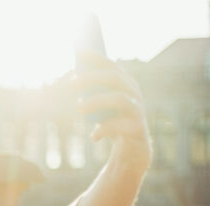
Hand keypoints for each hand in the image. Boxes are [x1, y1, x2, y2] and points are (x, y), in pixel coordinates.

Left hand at [74, 51, 152, 172]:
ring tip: (78, 108)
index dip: (96, 57)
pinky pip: (120, 126)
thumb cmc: (113, 123)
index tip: (78, 52)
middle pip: (115, 78)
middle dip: (93, 78)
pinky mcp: (138, 128)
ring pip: (119, 99)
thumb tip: (73, 80)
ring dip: (96, 101)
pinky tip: (93, 137)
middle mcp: (134, 93)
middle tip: (71, 82)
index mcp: (125, 85)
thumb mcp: (101, 107)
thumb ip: (93, 93)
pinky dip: (103, 130)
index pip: (112, 66)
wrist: (132, 150)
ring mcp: (138, 110)